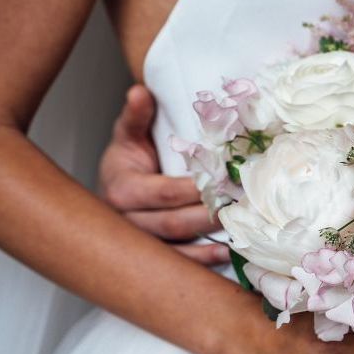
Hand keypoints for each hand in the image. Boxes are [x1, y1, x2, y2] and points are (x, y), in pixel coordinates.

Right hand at [99, 85, 228, 264]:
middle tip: (240, 204)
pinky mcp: (151, 257)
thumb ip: (137, 115)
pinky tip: (225, 253)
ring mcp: (140, 242)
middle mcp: (127, 222)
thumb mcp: (128, 134)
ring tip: (238, 230)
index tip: (224, 181)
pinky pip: (177, 262)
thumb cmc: (127, 161)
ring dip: (209, 241)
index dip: (195, 189)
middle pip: (173, 223)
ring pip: (176, 248)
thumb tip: (140, 91)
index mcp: (122, 190)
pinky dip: (202, 260)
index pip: (164, 193)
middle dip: (208, 215)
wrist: (114, 187)